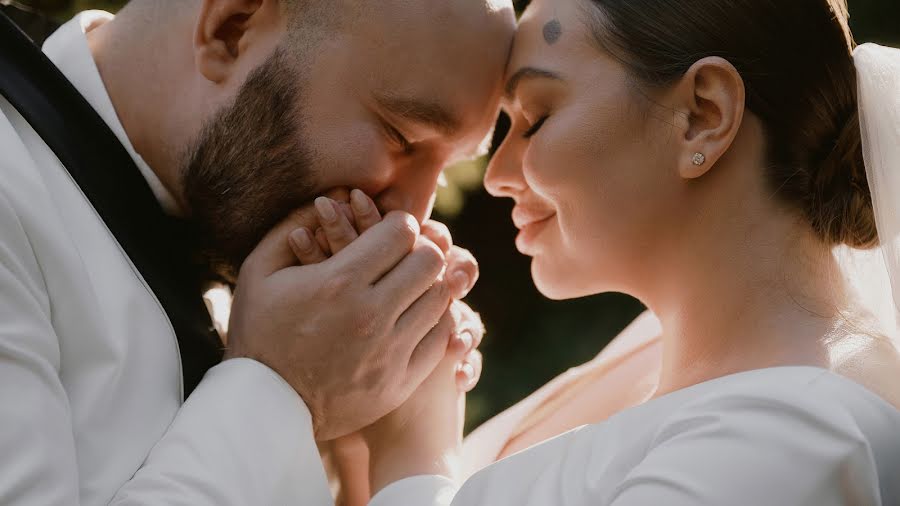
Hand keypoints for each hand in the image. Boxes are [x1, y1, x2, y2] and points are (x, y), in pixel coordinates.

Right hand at [289, 190, 484, 499]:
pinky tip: (414, 316)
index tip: (390, 232)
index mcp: (338, 282)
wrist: (264, 407)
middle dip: (421, 249)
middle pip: (430, 261)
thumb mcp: (259, 272)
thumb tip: (332, 196)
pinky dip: (435, 320)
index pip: (402, 232)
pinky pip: (441, 337)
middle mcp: (371, 315)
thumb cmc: (258, 332)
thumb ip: (290, 226)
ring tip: (410, 285)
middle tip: (406, 256)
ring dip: (429, 284)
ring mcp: (389, 351)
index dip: (399, 224)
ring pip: (441, 298)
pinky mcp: (400, 381)